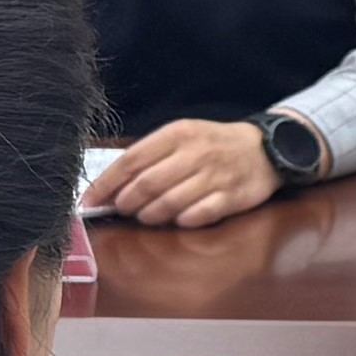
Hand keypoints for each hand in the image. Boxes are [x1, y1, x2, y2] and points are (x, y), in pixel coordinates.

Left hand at [90, 114, 279, 229]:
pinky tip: (177, 220)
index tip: (90, 201)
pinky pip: (198, 215)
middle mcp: (195, 153)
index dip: (106, 184)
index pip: (132, 160)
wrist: (265, 149)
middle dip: (127, 202)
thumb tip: (112, 187)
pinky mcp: (232, 197)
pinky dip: (182, 220)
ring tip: (146, 217)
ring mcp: (215, 176)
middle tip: (122, 210)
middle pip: (147, 184)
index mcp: (177, 134)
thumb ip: (150, 158)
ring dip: (150, 215)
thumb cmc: (214, 145)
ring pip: (170, 202)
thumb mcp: (182, 137)